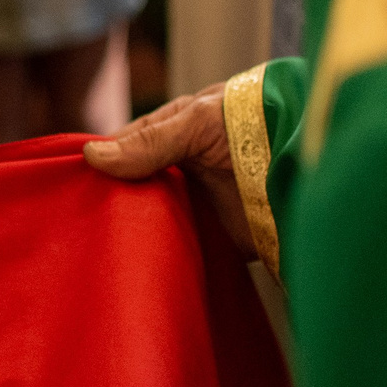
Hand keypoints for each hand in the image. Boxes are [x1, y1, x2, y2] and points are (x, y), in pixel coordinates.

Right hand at [82, 82, 251, 256]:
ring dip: (137, 231)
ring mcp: (203, 203)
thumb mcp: (199, 122)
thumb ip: (149, 142)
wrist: (318, 164)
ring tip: (97, 248)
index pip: (126, 148)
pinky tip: (139, 265)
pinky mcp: (223, 239)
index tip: (68, 186)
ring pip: (157, 219)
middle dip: (113, 202)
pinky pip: (185, 249)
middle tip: (76, 222)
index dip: (100, 164)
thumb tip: (91, 157)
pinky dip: (165, 257)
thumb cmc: (262, 123)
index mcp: (179, 131)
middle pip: (138, 187)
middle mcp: (187, 167)